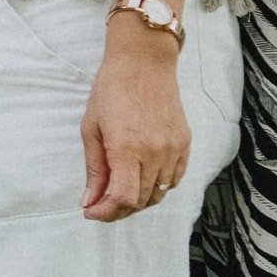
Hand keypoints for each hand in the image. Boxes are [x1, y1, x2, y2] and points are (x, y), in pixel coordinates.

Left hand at [82, 24, 192, 220]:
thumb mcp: (91, 129)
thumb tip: (90, 201)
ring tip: (118, 193)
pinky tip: (141, 180)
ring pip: (159, 194)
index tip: (91, 212)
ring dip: (138, 201)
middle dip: (118, 210)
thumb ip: (94, 169)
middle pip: (141, 201)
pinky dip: (158, 187)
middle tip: (100, 205)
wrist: (144, 62)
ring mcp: (174, 149)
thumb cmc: (111, 90)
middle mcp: (155, 152)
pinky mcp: (185, 144)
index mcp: (127, 148)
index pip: (123, 199)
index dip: (106, 213)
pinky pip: (174, 179)